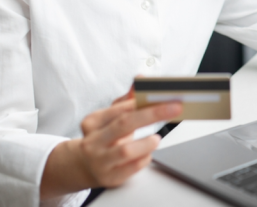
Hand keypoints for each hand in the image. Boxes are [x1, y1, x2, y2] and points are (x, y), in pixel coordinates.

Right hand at [40, 86, 182, 198]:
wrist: (82, 166)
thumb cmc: (102, 137)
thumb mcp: (110, 118)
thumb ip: (127, 100)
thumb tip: (141, 79)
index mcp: (93, 122)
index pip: (119, 109)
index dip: (141, 103)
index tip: (162, 97)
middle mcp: (94, 141)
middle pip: (123, 125)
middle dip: (151, 115)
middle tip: (173, 108)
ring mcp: (101, 161)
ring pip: (125, 151)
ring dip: (146, 143)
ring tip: (156, 139)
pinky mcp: (110, 177)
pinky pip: (131, 168)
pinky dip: (143, 159)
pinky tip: (147, 153)